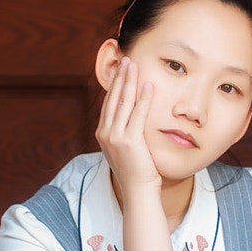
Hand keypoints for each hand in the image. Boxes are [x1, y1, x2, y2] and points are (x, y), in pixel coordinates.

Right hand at [95, 57, 159, 193]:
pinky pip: (138, 114)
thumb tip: (131, 122)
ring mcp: (116, 137)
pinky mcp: (130, 141)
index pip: (109, 104)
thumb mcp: (125, 150)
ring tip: (134, 65)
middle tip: (126, 59)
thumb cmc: (136, 172)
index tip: (121, 70)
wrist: (137, 191)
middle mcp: (106, 133)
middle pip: (114, 99)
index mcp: (103, 134)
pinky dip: (143, 98)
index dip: (115, 85)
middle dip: (120, 77)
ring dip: (129, 81)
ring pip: (123, 103)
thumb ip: (124, 133)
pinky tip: (148, 85)